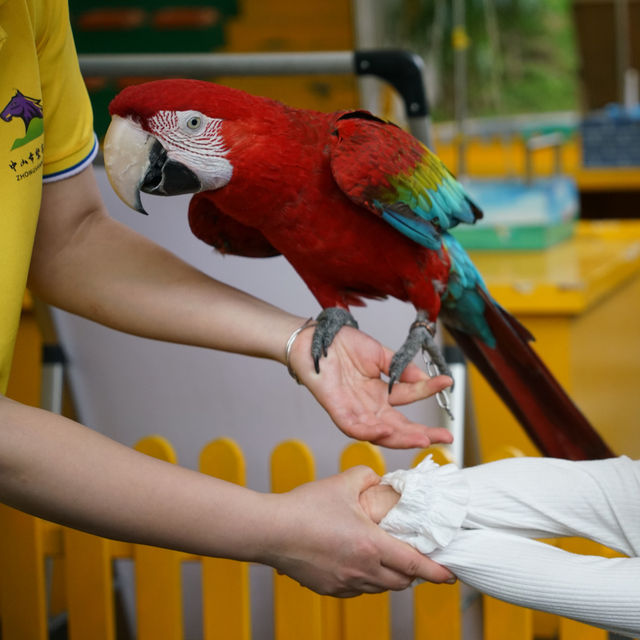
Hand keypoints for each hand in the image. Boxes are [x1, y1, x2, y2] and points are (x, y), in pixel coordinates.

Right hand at [262, 466, 454, 595]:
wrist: (271, 530)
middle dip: (413, 573)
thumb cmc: (304, 508)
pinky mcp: (329, 589)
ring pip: (380, 588)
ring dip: (390, 576)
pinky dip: (367, 580)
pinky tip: (358, 563)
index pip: (414, 565)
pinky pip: (358, 590)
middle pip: (401, 582)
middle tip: (415, 559)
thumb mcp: (342, 483)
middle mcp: (361, 569)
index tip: (448, 574)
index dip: (435, 571)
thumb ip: (367, 477)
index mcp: (370, 544)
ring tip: (386, 559)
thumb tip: (379, 479)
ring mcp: (345, 583)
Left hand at [289, 325, 452, 448]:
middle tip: (446, 438)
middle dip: (423, 434)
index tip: (447, 382)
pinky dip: (371, 431)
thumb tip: (426, 377)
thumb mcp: (379, 355)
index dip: (428, 391)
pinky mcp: (338, 412)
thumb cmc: (342, 346)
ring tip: (423, 439)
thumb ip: (402, 368)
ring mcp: (355, 412)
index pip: (409, 398)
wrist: (316, 339)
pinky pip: (355, 428)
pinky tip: (387, 429)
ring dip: (402, 438)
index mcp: (381, 393)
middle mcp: (370, 407)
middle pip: (400, 427)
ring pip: (381, 433)